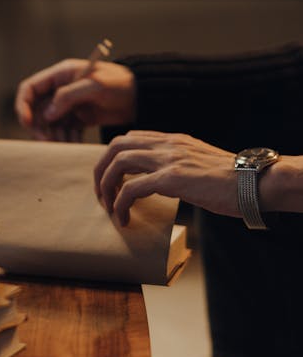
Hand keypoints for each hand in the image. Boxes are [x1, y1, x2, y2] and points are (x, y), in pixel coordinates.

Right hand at [15, 58, 135, 140]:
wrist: (142, 97)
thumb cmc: (120, 84)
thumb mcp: (95, 86)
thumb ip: (68, 97)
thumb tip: (47, 115)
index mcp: (61, 75)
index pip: (30, 89)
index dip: (24, 106)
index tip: (28, 123)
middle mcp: (61, 89)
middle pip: (37, 110)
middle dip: (40, 127)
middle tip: (48, 140)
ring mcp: (70, 105)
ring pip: (50, 124)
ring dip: (55, 135)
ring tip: (68, 141)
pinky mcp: (79, 118)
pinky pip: (65, 131)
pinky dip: (67, 138)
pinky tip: (76, 142)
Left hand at [94, 131, 237, 225]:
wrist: (255, 182)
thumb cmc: (232, 180)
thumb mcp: (199, 163)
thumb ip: (179, 164)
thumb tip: (162, 182)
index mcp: (173, 140)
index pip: (129, 138)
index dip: (112, 159)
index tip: (111, 182)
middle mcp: (167, 144)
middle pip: (116, 145)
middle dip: (102, 170)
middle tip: (102, 195)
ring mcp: (169, 159)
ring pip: (118, 162)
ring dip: (107, 187)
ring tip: (109, 208)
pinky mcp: (172, 178)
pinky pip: (131, 188)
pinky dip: (120, 204)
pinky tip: (124, 219)